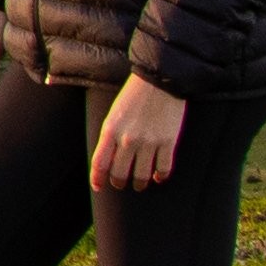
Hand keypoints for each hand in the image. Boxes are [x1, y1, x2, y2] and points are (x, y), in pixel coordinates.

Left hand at [93, 73, 189, 188]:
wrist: (160, 79)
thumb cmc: (134, 93)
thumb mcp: (114, 113)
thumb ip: (110, 135)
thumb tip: (110, 157)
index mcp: (111, 129)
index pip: (100, 163)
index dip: (97, 178)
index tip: (98, 186)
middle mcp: (128, 139)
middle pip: (119, 174)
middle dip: (118, 182)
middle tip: (120, 183)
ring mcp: (149, 142)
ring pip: (141, 176)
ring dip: (139, 183)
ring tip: (139, 183)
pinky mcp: (168, 142)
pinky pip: (163, 169)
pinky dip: (160, 176)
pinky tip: (158, 176)